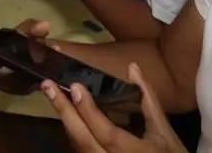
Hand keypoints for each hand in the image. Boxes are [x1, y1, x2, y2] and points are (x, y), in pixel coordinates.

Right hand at [0, 18, 53, 94]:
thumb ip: (32, 28)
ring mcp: (1, 78)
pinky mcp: (15, 89)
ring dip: (5, 74)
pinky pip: (16, 86)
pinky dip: (25, 80)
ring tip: (14, 69)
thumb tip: (44, 26)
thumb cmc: (28, 44)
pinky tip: (32, 77)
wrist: (46, 62)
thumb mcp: (29, 32)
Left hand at [42, 64, 182, 152]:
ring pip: (77, 147)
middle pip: (83, 141)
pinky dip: (73, 133)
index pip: (106, 132)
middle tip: (47, 86)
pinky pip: (81, 151)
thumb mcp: (164, 130)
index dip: (89, 111)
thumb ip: (148, 99)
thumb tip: (132, 67)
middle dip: (64, 113)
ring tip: (53, 95)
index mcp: (133, 152)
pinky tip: (66, 115)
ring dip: (65, 121)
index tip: (75, 87)